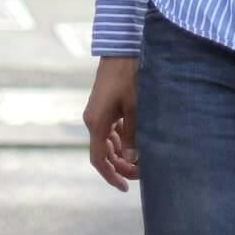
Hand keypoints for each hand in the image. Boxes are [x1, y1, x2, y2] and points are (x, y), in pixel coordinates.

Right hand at [83, 56, 140, 190]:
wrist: (122, 48)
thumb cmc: (129, 75)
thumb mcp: (135, 107)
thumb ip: (133, 135)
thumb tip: (132, 160)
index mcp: (96, 123)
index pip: (99, 160)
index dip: (112, 175)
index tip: (125, 187)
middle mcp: (93, 120)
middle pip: (104, 153)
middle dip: (121, 165)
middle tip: (141, 172)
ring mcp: (98, 112)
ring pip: (108, 142)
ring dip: (122, 152)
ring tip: (141, 157)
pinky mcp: (105, 105)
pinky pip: (111, 129)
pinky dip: (122, 138)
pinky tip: (137, 137)